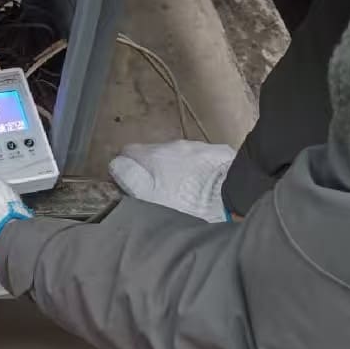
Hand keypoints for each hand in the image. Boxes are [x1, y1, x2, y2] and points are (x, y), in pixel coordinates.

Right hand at [109, 140, 235, 223]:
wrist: (232, 196)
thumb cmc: (188, 202)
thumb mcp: (150, 198)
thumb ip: (130, 178)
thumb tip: (117, 164)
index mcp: (153, 156)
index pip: (128, 151)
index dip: (127, 167)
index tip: (132, 184)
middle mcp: (173, 146)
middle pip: (154, 154)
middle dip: (155, 170)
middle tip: (161, 194)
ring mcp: (197, 147)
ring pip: (179, 156)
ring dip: (178, 170)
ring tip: (186, 193)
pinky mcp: (217, 153)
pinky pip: (202, 160)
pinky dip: (199, 170)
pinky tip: (206, 187)